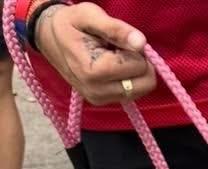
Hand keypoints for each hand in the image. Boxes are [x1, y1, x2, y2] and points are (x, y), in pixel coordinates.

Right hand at [35, 2, 153, 105]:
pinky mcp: (103, 102)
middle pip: (146, 83)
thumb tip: (141, 43)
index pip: (139, 66)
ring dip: (135, 71)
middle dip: (139, 62)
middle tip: (118, 48)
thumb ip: (116, 28)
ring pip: (143, 89)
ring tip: (113, 56)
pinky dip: (130, 79)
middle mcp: (97, 92)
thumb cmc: (70, 23)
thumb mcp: (89, 15)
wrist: (50, 37)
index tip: (116, 40)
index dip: (134, 48)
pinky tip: (112, 67)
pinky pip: (133, 93)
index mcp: (93, 72)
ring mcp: (101, 100)